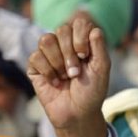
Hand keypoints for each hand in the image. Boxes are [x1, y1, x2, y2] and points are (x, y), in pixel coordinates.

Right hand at [26, 17, 109, 136]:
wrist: (78, 113)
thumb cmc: (92, 92)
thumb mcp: (102, 69)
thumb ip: (99, 48)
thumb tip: (95, 29)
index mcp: (82, 43)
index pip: (79, 23)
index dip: (80, 37)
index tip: (85, 56)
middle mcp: (65, 45)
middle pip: (62, 29)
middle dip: (70, 53)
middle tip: (76, 72)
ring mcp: (49, 55)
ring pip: (46, 40)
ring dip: (58, 62)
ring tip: (66, 77)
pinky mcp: (35, 66)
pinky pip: (36, 57)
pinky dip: (48, 72)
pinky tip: (55, 83)